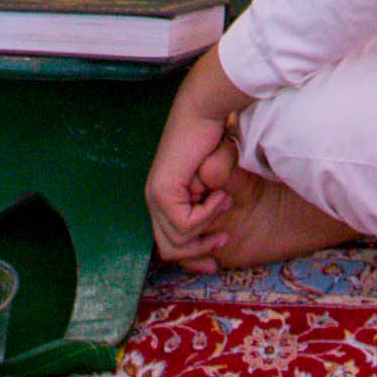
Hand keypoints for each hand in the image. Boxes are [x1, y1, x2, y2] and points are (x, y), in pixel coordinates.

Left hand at [144, 47, 256, 265]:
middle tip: (223, 240)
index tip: (214, 263)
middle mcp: (154, 200)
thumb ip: (208, 208)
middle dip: (199, 252)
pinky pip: (186, 224)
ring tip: (223, 200)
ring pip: (178, 240)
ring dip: (208, 225)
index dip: (192, 259)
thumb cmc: (214, 140)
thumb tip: (215, 238)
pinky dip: (207, 214)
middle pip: (170, 249)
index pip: (169, 245)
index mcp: (163, 200)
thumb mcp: (212, 184)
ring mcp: (155, 197)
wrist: (204, 112)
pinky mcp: (162, 192)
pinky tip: (217, 193)